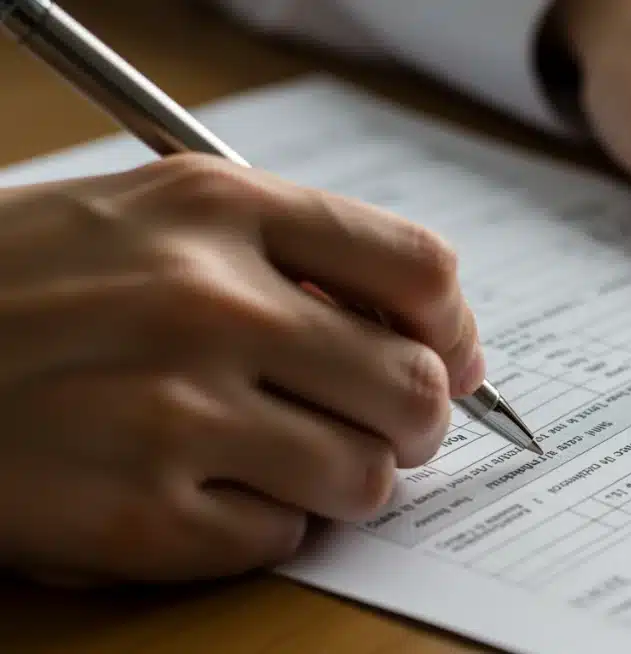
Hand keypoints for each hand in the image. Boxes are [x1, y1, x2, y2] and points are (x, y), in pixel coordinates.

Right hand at [0, 154, 483, 583]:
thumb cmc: (33, 282)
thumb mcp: (156, 216)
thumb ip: (297, 256)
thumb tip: (435, 333)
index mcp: (222, 209)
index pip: (419, 270)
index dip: (457, 326)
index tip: (455, 356)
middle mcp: (208, 303)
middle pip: (415, 385)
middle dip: (418, 419)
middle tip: (388, 426)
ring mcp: (172, 411)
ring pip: (364, 477)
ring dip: (348, 477)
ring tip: (293, 459)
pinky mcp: (138, 513)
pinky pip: (282, 537)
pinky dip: (267, 524)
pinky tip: (213, 492)